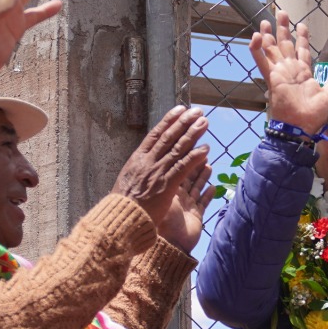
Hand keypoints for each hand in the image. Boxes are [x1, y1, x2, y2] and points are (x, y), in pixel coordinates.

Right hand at [112, 106, 209, 223]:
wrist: (121, 219)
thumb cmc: (123, 204)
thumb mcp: (127, 180)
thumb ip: (139, 169)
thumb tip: (144, 161)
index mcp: (137, 159)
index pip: (156, 135)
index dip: (169, 121)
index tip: (180, 110)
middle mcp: (148, 162)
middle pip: (169, 137)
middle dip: (184, 122)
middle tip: (197, 111)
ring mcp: (157, 172)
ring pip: (178, 149)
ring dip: (193, 134)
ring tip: (204, 122)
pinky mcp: (166, 186)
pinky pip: (183, 168)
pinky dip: (195, 157)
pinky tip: (206, 149)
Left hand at [157, 145, 215, 252]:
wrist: (167, 247)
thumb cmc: (161, 221)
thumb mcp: (167, 194)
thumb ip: (174, 176)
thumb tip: (174, 154)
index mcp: (164, 187)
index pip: (174, 164)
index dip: (183, 152)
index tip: (189, 140)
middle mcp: (174, 195)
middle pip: (185, 173)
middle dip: (194, 160)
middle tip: (203, 147)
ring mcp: (185, 206)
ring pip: (195, 186)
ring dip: (201, 175)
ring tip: (208, 164)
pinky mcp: (194, 217)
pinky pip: (202, 203)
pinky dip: (207, 195)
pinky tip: (213, 187)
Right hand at [251, 11, 327, 130]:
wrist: (299, 128)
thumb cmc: (312, 117)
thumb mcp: (327, 97)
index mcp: (303, 73)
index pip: (302, 50)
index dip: (302, 37)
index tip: (302, 24)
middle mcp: (290, 70)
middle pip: (285, 44)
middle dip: (283, 28)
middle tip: (281, 12)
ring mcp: (280, 73)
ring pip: (272, 49)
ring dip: (268, 35)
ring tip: (264, 20)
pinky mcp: (272, 78)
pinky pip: (262, 61)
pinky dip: (257, 50)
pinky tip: (255, 36)